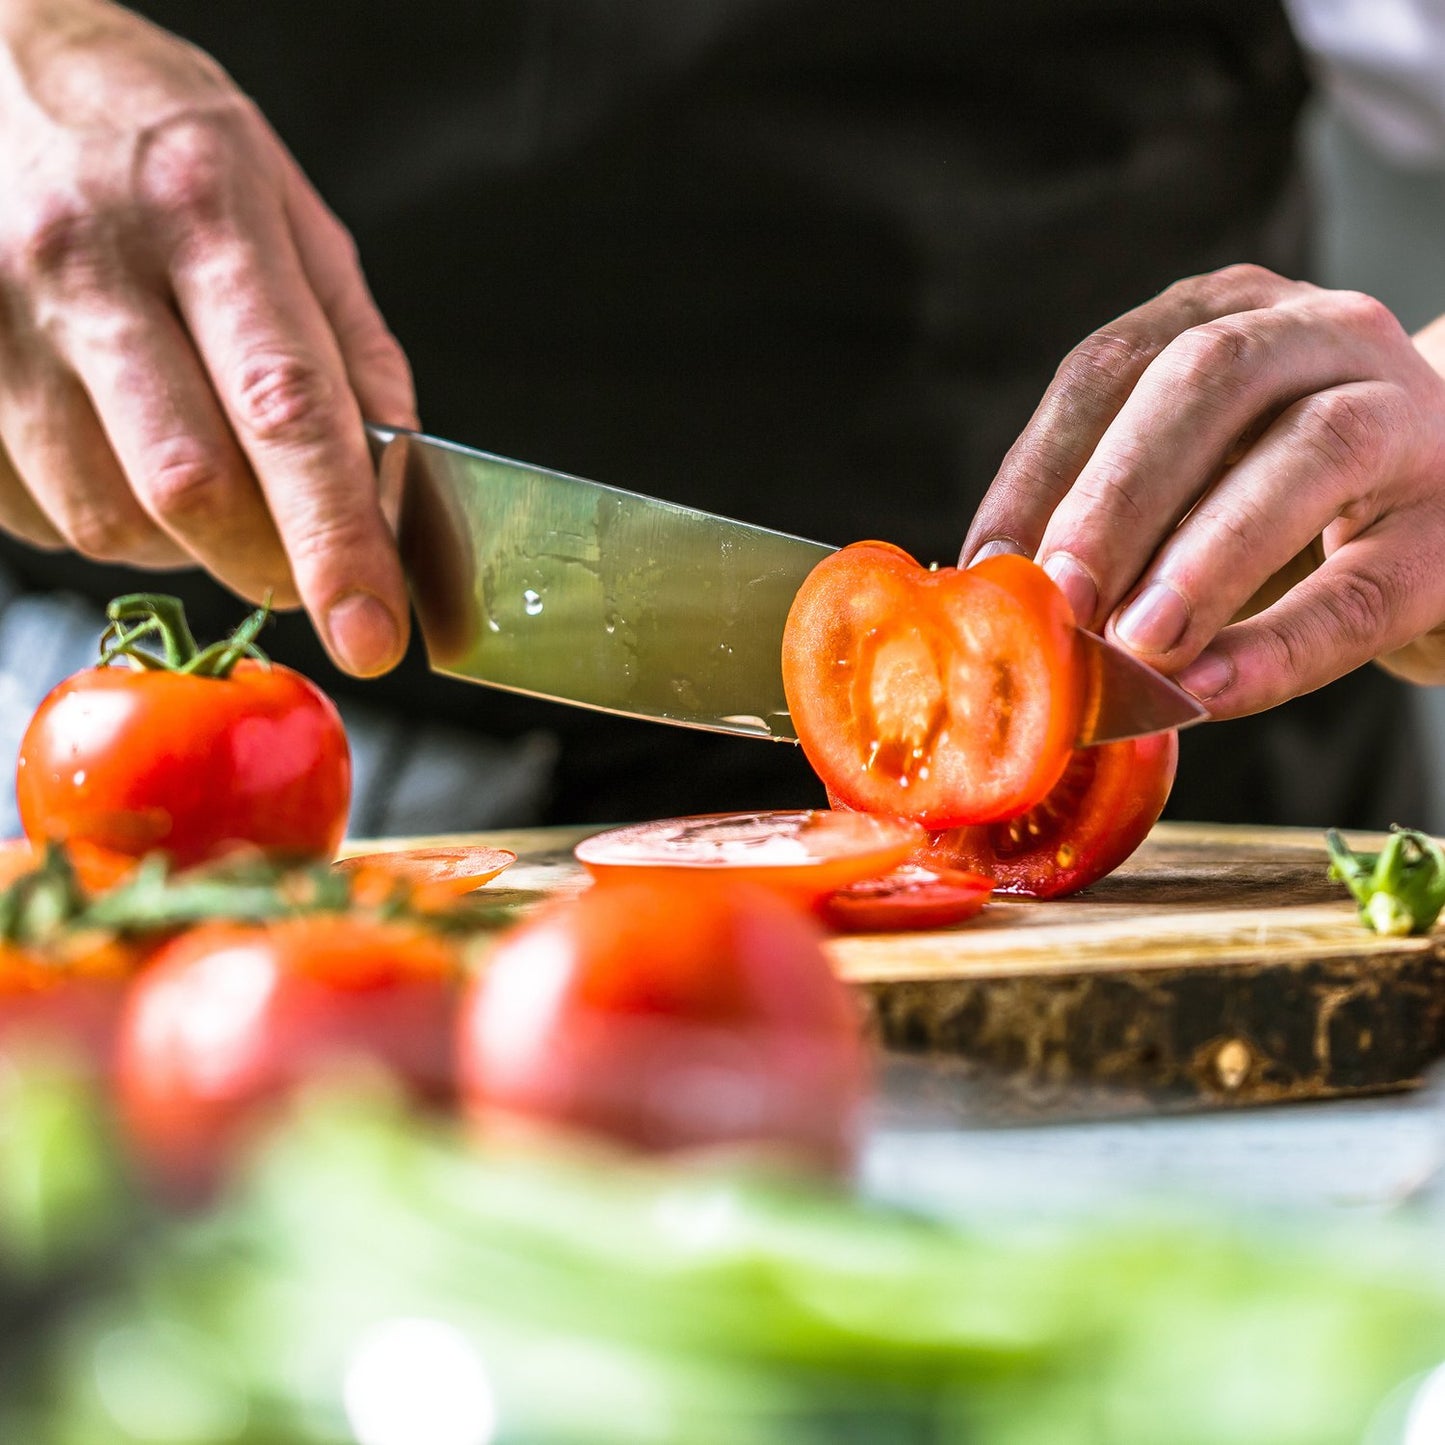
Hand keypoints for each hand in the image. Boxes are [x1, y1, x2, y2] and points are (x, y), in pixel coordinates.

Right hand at [0, 0, 416, 674]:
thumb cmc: (156, 143)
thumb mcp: (287, 208)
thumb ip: (350, 350)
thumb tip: (395, 486)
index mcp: (204, 214)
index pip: (286, 413)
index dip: (336, 542)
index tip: (374, 634)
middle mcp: (87, 267)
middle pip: (190, 491)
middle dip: (267, 563)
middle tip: (302, 566)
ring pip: (108, 521)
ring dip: (183, 541)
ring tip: (198, 461)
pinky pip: (40, 515)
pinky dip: (103, 515)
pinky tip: (115, 445)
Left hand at [960, 264, 1444, 716]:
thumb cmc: (1286, 499)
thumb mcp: (1194, 474)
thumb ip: (1116, 515)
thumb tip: (1004, 598)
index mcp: (1229, 315)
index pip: (1112, 367)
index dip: (1038, 465)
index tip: (986, 560)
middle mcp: (1324, 335)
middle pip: (1207, 382)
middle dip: (1115, 495)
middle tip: (1058, 595)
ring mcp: (1409, 417)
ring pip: (1311, 453)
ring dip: (1204, 555)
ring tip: (1134, 642)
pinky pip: (1366, 586)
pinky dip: (1280, 644)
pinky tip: (1210, 689)